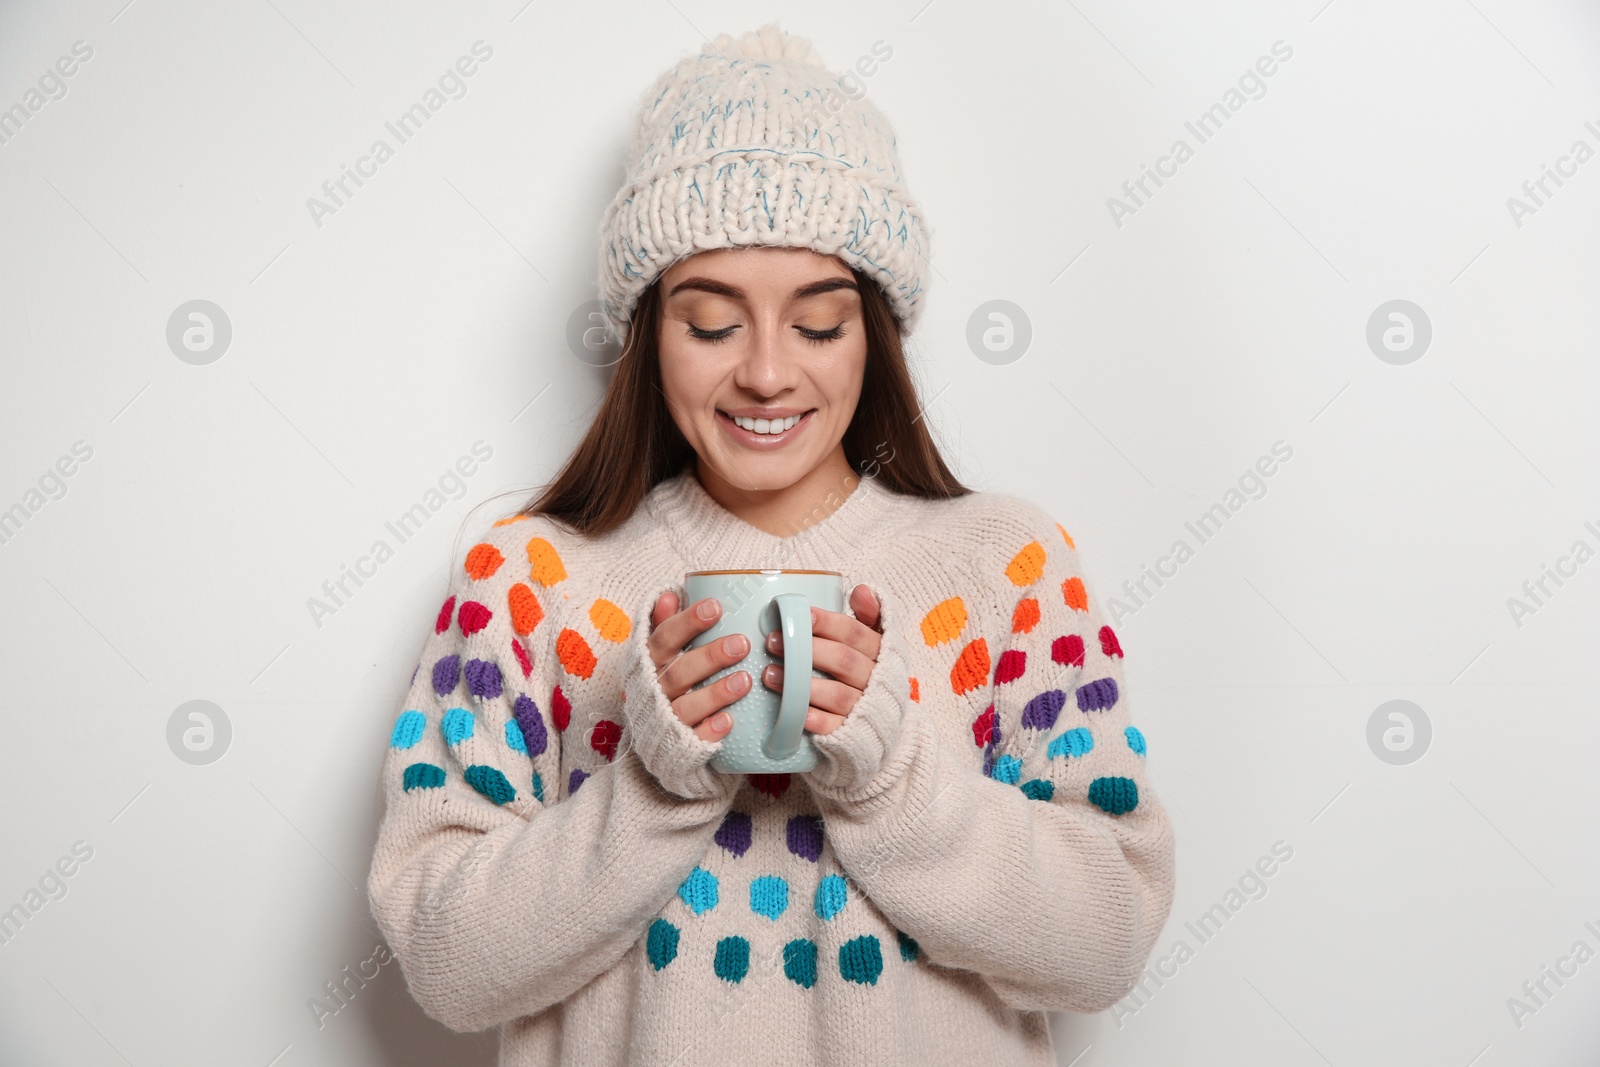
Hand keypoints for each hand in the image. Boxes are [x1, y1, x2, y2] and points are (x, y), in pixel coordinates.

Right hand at [645, 592, 748, 742]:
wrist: (654, 736)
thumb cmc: (663, 680)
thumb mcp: (660, 652)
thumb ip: (665, 624)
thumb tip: (670, 595)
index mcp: (649, 662)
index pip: (664, 638)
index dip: (687, 622)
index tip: (716, 607)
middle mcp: (654, 690)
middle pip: (679, 672)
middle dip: (710, 657)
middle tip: (742, 644)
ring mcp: (665, 720)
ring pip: (686, 707)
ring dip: (715, 694)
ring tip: (744, 680)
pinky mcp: (679, 746)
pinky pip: (693, 739)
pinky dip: (709, 730)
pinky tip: (730, 721)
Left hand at [761, 584, 882, 734]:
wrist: (883, 724)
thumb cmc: (870, 673)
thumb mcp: (876, 643)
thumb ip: (870, 615)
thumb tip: (861, 589)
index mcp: (880, 652)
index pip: (855, 633)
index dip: (827, 623)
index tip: (801, 614)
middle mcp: (875, 679)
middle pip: (843, 661)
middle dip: (807, 650)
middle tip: (772, 641)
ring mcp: (864, 709)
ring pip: (836, 694)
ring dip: (802, 684)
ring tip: (770, 674)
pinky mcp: (852, 735)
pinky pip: (833, 727)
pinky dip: (813, 719)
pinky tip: (791, 710)